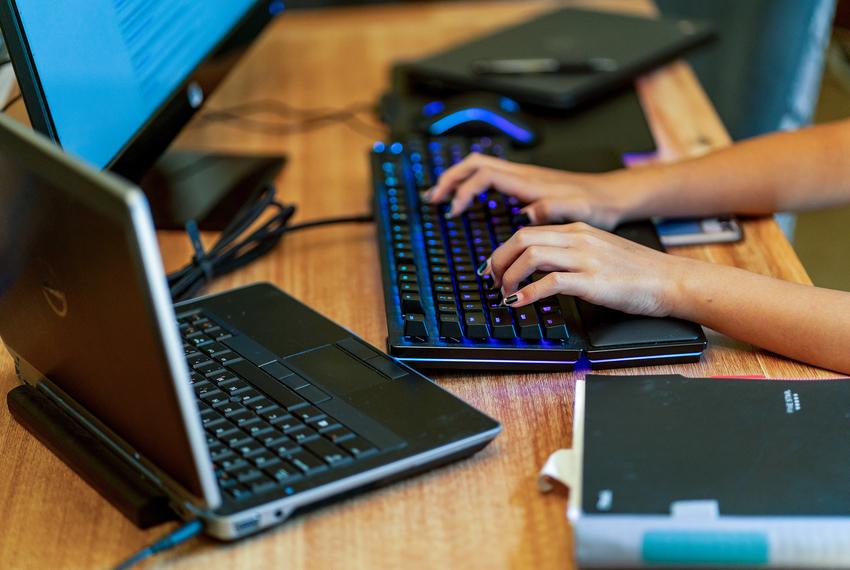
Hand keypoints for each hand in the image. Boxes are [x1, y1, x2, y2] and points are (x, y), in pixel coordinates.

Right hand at [425, 153, 631, 229]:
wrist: (611, 196)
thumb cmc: (596, 204)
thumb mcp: (577, 211)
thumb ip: (550, 209)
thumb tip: (524, 214)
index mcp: (528, 181)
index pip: (484, 176)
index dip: (464, 191)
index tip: (454, 212)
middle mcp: (521, 175)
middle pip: (474, 164)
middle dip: (449, 179)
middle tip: (433, 198)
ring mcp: (522, 178)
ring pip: (479, 168)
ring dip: (456, 179)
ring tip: (440, 196)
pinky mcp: (525, 185)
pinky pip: (489, 178)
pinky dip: (471, 185)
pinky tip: (468, 199)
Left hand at [485, 222, 690, 317]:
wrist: (670, 280)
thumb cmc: (637, 271)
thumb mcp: (597, 251)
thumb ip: (569, 252)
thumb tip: (539, 268)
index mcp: (577, 230)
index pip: (527, 231)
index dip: (502, 251)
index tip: (493, 269)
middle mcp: (578, 239)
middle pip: (521, 239)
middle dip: (498, 261)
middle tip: (492, 282)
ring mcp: (585, 259)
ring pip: (531, 256)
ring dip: (510, 276)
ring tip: (505, 294)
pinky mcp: (593, 281)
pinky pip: (551, 282)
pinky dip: (528, 293)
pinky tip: (519, 303)